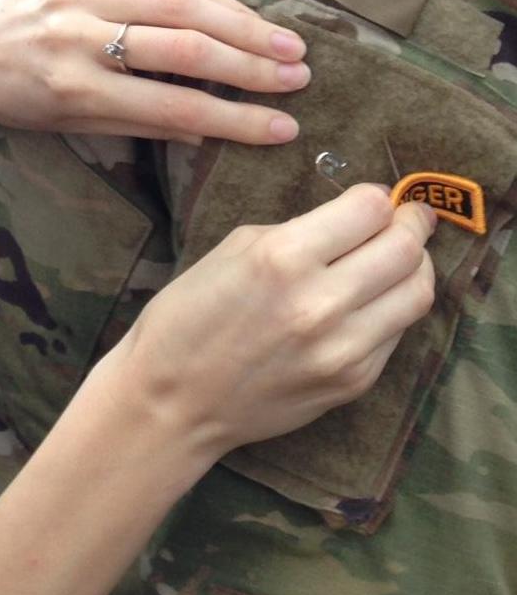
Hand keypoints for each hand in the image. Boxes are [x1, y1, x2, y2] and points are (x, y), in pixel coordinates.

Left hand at [0, 0, 309, 142]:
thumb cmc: (23, 98)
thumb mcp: (74, 125)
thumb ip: (144, 121)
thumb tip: (219, 126)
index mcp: (72, 87)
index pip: (172, 105)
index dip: (234, 118)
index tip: (284, 128)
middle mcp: (77, 35)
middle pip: (181, 46)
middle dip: (249, 63)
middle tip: (299, 78)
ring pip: (178, 0)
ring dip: (241, 23)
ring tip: (286, 45)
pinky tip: (240, 12)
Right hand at [112, 185, 435, 459]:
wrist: (177, 398)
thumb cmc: (190, 314)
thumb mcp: (232, 250)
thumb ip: (296, 232)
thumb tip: (348, 223)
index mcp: (281, 257)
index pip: (368, 210)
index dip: (377, 197)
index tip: (375, 197)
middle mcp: (321, 302)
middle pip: (405, 249)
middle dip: (413, 223)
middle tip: (409, 217)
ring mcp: (344, 348)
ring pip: (417, 293)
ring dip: (417, 266)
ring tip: (402, 256)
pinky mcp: (355, 382)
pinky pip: (397, 332)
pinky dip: (393, 307)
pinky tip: (374, 297)